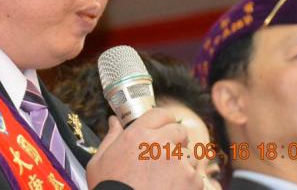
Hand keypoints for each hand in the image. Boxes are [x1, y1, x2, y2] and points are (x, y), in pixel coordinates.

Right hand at [86, 110, 202, 189]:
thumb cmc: (109, 188)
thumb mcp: (100, 161)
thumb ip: (111, 137)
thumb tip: (114, 121)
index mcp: (138, 135)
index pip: (161, 114)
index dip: (163, 120)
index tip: (163, 128)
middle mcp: (160, 144)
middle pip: (180, 131)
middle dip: (176, 140)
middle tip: (166, 155)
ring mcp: (179, 162)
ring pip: (190, 155)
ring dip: (183, 163)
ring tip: (167, 179)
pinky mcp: (192, 181)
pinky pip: (196, 176)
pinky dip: (188, 183)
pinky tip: (172, 189)